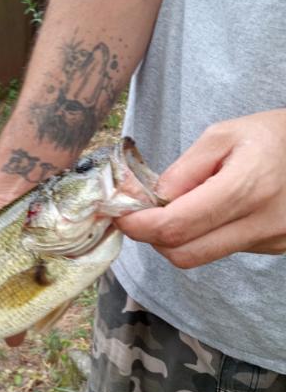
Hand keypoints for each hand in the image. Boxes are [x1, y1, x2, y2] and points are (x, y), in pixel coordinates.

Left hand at [116, 109, 285, 267]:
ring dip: (175, 238)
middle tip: (141, 215)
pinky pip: (220, 251)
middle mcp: (262, 222)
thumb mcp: (222, 135)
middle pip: (184, 253)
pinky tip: (209, 212)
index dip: (140, 225)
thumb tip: (151, 200)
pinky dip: (201, 236)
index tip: (122, 216)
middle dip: (152, 237)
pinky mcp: (271, 248)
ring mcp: (269, 240)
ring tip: (178, 207)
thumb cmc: (270, 135)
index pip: (178, 225)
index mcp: (249, 186)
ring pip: (200, 256)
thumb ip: (183, 171)